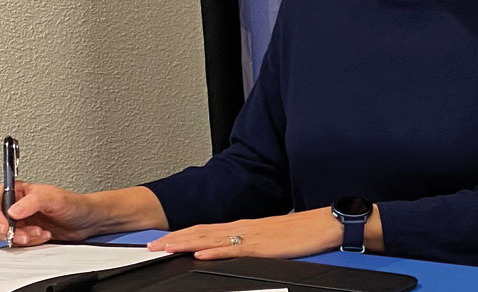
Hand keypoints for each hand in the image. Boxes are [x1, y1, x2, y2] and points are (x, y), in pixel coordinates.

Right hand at [0, 181, 103, 245]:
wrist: (86, 221)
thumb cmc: (73, 204)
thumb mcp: (53, 198)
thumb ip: (32, 202)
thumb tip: (12, 211)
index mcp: (17, 191)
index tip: (4, 226)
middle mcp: (14, 205)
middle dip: (7, 230)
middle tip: (24, 234)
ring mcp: (18, 220)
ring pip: (2, 234)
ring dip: (20, 237)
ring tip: (39, 232)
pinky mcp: (24, 233)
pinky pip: (14, 242)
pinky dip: (28, 243)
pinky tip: (42, 236)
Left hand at [146, 207, 343, 259]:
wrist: (327, 225)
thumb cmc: (304, 233)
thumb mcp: (272, 239)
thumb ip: (252, 244)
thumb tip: (235, 251)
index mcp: (246, 226)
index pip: (206, 229)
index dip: (183, 234)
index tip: (163, 240)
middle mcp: (244, 227)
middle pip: (201, 232)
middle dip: (174, 238)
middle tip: (151, 245)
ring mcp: (252, 235)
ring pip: (210, 238)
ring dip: (184, 242)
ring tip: (164, 248)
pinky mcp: (262, 246)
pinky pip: (233, 249)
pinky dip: (213, 250)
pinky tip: (198, 253)